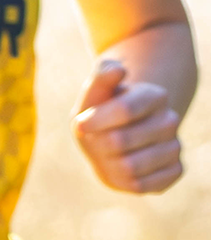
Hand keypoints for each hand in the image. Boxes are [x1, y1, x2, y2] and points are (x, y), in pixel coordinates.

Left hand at [73, 59, 183, 192]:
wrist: (114, 136)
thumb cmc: (101, 111)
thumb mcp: (93, 94)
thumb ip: (100, 78)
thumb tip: (118, 70)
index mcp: (153, 95)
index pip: (124, 110)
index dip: (95, 120)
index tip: (79, 124)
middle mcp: (169, 120)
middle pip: (120, 141)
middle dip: (98, 143)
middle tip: (96, 139)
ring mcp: (175, 146)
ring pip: (130, 166)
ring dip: (108, 163)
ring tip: (108, 153)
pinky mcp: (175, 171)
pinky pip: (141, 185)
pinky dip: (122, 180)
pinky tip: (122, 166)